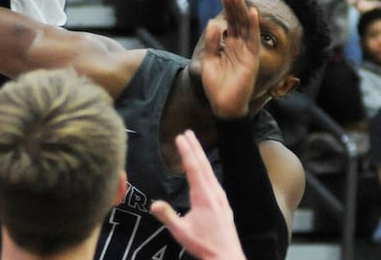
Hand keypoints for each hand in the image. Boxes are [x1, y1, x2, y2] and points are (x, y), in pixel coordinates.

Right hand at [151, 131, 245, 259]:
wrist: (228, 258)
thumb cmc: (204, 245)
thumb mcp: (181, 232)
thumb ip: (168, 216)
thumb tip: (152, 204)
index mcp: (203, 197)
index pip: (194, 168)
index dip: (186, 151)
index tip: (180, 137)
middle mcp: (214, 194)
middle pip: (204, 166)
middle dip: (195, 148)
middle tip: (188, 132)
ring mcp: (221, 199)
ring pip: (210, 172)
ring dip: (201, 157)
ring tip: (195, 146)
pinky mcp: (224, 206)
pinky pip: (214, 181)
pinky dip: (207, 170)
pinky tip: (205, 173)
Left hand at [200, 0, 259, 119]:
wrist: (223, 105)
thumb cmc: (216, 85)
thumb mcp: (209, 60)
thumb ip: (212, 42)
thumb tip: (213, 22)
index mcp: (229, 46)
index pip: (230, 22)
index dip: (227, 8)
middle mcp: (240, 46)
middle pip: (238, 21)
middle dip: (234, 5)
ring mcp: (247, 52)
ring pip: (246, 26)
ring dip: (242, 10)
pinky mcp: (251, 59)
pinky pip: (253, 39)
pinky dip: (253, 25)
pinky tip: (251, 12)